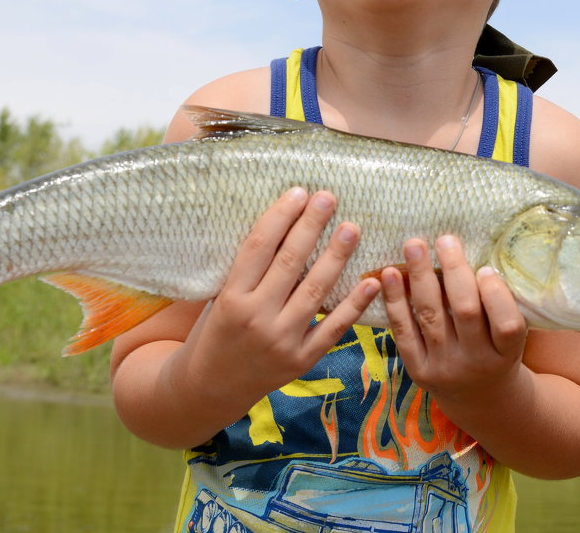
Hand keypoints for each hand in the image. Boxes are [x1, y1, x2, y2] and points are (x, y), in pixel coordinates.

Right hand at [176, 187, 379, 410]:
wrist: (209, 388)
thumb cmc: (214, 331)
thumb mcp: (218, 296)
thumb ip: (246, 270)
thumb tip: (283, 225)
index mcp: (231, 297)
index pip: (259, 247)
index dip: (281, 216)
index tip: (298, 191)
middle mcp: (256, 318)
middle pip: (290, 262)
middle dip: (312, 226)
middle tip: (329, 198)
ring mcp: (281, 341)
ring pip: (315, 291)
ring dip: (337, 257)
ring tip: (352, 229)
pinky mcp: (301, 361)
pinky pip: (333, 328)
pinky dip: (354, 305)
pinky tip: (371, 282)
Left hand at [380, 235, 527, 401]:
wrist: (480, 400)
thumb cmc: (497, 353)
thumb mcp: (509, 337)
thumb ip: (498, 305)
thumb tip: (472, 253)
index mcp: (507, 353)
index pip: (506, 325)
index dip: (496, 295)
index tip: (486, 268)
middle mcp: (476, 362)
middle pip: (464, 313)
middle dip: (454, 272)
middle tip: (445, 239)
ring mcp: (444, 368)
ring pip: (430, 317)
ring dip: (420, 277)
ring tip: (414, 246)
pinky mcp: (417, 370)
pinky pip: (403, 331)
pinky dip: (395, 301)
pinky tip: (388, 275)